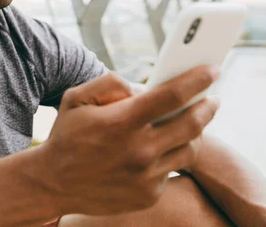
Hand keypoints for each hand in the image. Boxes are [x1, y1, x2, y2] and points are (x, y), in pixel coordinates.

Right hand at [36, 66, 219, 215]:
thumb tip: (139, 86)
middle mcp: (138, 150)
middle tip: (212, 98)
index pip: (172, 95)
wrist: (53, 183)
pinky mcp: (148, 195)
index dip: (197, 79)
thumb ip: (107, 82)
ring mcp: (145, 176)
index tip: (212, 70)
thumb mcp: (76, 98)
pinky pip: (172, 170)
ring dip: (196, 133)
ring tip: (191, 122)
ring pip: (190, 150)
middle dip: (208, 106)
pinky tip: (162, 148)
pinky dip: (171, 155)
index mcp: (121, 122)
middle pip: (192, 123)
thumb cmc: (66, 136)